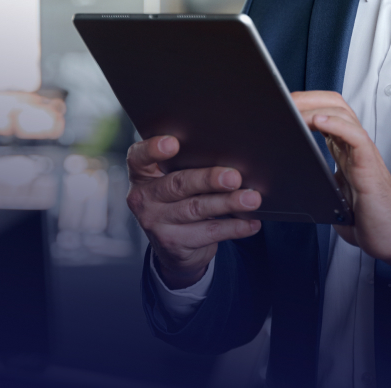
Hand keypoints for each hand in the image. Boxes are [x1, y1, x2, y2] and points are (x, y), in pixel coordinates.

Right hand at [125, 135, 262, 288]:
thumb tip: (229, 158)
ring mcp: (156, 223)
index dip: (153, 149)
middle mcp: (143, 198)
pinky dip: (234, 227)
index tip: (173, 143)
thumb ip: (186, 167)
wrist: (172, 247)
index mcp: (141, 174)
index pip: (139, 157)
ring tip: (251, 199)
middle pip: (177, 184)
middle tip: (233, 177)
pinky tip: (251, 223)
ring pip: (196, 209)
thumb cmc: (177, 200)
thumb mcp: (171, 181)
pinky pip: (209, 233)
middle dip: (208, 179)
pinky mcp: (173, 244)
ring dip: (227, 203)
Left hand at [293, 91, 390, 274]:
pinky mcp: (369, 167)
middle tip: (285, 99)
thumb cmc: (367, 220)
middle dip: (308, 97)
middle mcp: (354, 147)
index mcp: (344, 151)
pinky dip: (337, 124)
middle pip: (335, 105)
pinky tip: (319, 121)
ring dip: (316, 107)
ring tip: (296, 108)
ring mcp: (363, 154)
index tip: (283, 103)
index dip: (306, 103)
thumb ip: (315, 182)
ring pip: (343, 114)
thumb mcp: (331, 196)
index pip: (327, 113)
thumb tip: (283, 182)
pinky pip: (356, 136)